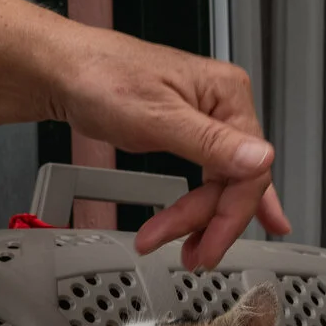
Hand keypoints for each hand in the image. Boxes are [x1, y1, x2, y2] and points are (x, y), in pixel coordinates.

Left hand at [58, 31, 291, 269]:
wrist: (65, 70)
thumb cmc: (101, 78)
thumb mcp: (156, 117)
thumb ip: (210, 143)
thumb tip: (259, 160)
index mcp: (227, 95)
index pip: (250, 169)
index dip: (230, 215)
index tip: (209, 247)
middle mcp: (223, 105)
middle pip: (235, 179)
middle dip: (209, 221)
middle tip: (191, 255)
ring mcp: (207, 120)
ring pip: (221, 182)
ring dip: (204, 219)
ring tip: (188, 249)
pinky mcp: (188, 132)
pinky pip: (209, 174)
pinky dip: (208, 202)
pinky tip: (222, 222)